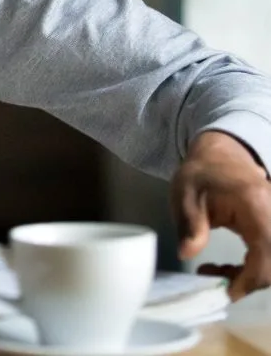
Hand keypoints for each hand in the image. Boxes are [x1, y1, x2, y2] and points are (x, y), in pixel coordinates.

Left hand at [171, 130, 270, 298]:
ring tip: (219, 272)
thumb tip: (186, 254)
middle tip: (216, 281)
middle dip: (249, 281)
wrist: (222, 156)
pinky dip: (256, 268)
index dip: (250, 278)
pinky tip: (230, 267)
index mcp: (255, 202)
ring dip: (252, 276)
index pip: (266, 251)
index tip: (225, 291)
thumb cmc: (202, 174)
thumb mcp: (185, 194)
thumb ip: (189, 223)